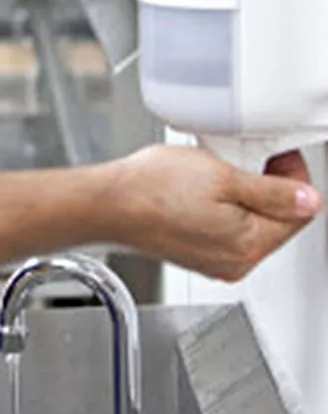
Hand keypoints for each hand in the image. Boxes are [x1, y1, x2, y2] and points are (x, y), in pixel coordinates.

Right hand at [106, 144, 321, 281]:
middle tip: (240, 155)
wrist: (106, 203)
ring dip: (241, 195)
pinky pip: (224, 230)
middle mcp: (235, 262)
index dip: (293, 176)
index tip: (276, 152)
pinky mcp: (194, 254)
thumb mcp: (221, 175)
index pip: (298, 212)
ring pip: (248, 224)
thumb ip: (271, 191)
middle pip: (275, 220)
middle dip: (266, 185)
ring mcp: (214, 261)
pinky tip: (197, 187)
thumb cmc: (151, 189)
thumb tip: (308, 200)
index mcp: (248, 245)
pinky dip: (219, 207)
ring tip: (213, 169)